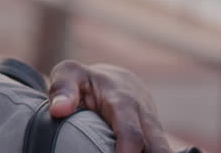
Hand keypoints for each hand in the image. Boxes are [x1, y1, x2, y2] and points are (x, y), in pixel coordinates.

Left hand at [47, 59, 171, 152]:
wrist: (117, 79)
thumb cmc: (87, 80)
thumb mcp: (70, 74)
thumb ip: (62, 89)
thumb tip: (58, 110)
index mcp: (123, 102)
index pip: (131, 134)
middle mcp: (145, 116)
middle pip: (157, 149)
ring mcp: (155, 129)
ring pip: (162, 151)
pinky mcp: (157, 139)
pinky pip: (159, 152)